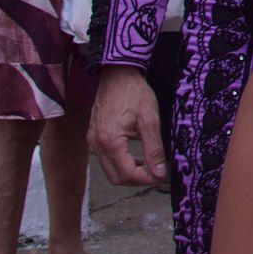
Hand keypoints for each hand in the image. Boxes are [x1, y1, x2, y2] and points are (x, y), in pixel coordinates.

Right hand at [89, 66, 167, 183]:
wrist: (117, 74)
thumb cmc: (134, 93)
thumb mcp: (150, 120)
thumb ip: (154, 149)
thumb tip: (159, 173)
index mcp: (110, 141)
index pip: (127, 174)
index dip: (146, 179)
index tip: (160, 175)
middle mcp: (96, 144)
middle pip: (116, 178)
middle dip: (137, 179)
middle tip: (155, 173)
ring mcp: (92, 141)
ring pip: (109, 171)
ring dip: (128, 173)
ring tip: (147, 165)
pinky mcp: (92, 137)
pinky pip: (105, 160)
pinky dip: (120, 164)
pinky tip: (134, 157)